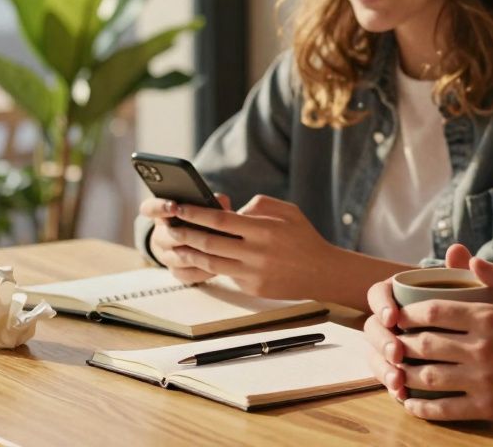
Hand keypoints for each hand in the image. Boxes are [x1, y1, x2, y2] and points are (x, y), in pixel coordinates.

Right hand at [141, 194, 233, 284]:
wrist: (201, 241)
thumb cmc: (204, 218)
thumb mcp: (207, 206)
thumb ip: (212, 201)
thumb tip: (219, 201)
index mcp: (162, 215)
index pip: (149, 208)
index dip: (158, 207)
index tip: (174, 206)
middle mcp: (160, 236)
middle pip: (164, 236)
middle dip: (185, 234)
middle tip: (204, 232)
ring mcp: (166, 256)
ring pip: (177, 257)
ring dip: (197, 254)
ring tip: (217, 251)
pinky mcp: (176, 272)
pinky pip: (186, 274)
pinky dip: (202, 271)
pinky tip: (218, 266)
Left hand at [160, 195, 337, 299]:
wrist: (322, 272)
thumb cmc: (304, 237)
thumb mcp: (288, 211)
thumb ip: (258, 205)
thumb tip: (231, 210)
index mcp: (264, 230)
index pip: (220, 220)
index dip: (196, 214)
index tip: (180, 208)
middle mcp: (256, 253)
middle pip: (209, 243)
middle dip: (185, 234)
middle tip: (170, 227)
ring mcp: (253, 273)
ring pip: (211, 263)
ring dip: (190, 254)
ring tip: (175, 247)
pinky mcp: (252, 288)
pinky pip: (226, 274)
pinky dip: (210, 266)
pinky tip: (199, 260)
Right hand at [364, 244, 473, 401]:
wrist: (479, 335)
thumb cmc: (469, 305)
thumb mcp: (467, 289)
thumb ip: (461, 269)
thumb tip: (457, 249)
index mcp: (399, 293)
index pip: (378, 294)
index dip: (380, 304)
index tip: (393, 316)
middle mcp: (390, 318)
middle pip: (372, 327)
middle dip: (382, 341)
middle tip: (398, 352)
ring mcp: (391, 342)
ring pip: (375, 353)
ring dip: (383, 367)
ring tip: (398, 380)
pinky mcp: (397, 366)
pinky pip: (387, 375)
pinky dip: (391, 384)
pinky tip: (402, 394)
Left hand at [385, 256, 492, 427]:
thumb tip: (472, 261)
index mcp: (491, 317)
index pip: (434, 311)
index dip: (409, 313)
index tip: (398, 316)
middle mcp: (482, 347)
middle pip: (424, 343)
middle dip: (400, 343)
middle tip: (390, 344)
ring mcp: (484, 380)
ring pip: (428, 377)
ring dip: (405, 375)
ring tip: (395, 372)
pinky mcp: (490, 407)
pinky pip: (445, 409)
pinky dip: (422, 407)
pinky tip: (412, 404)